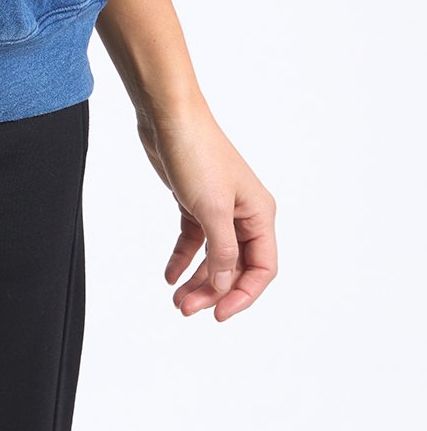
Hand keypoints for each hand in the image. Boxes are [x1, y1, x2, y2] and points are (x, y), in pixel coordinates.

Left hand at [134, 97, 277, 320]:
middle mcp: (244, 214)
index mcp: (259, 214)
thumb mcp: (212, 209)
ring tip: (177, 301)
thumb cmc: (196, 154)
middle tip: (186, 309)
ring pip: (214, 256)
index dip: (243, 295)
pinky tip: (169, 276)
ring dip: (198, 280)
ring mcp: (219, 208)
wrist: (168, 115)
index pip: (262, 268)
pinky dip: (183, 258)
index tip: (219, 314)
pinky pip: (194, 239)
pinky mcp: (195, 201)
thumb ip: (222, 252)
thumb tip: (226, 286)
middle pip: (236, 266)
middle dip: (214, 291)